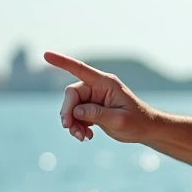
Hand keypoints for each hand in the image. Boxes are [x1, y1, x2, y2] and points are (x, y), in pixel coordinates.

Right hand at [43, 51, 160, 142]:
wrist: (146, 130)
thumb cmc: (137, 122)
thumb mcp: (119, 120)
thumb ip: (98, 114)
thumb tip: (76, 111)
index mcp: (106, 83)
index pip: (80, 69)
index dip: (62, 62)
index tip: (45, 54)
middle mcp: (97, 88)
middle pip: (72, 94)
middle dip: (67, 112)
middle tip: (69, 128)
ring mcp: (94, 99)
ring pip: (72, 107)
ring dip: (72, 123)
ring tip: (82, 137)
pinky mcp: (92, 110)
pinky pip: (76, 116)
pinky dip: (77, 127)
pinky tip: (86, 137)